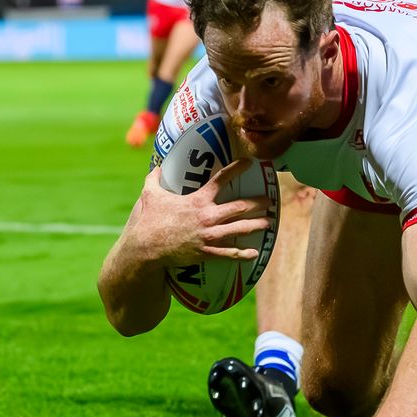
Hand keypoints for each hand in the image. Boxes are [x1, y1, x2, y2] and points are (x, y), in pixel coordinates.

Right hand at [126, 161, 271, 266]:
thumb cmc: (149, 220)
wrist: (146, 248)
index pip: (221, 179)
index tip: (250, 162)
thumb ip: (155, 179)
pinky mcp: (206, 252)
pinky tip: (255, 253)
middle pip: (240, 207)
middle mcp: (207, 216)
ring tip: (269, 222)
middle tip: (270, 199)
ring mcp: (209, 235)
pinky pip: (229, 253)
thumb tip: (156, 166)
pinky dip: (243, 254)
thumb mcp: (150, 194)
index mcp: (197, 200)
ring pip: (240, 229)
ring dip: (257, 224)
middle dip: (257, 203)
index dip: (237, 169)